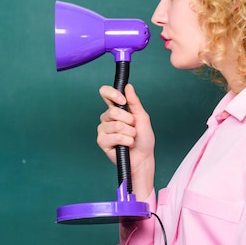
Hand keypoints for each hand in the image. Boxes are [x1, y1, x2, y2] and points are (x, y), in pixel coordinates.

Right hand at [97, 83, 154, 199]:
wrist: (143, 157)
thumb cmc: (143, 138)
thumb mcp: (142, 118)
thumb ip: (134, 102)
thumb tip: (128, 87)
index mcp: (116, 109)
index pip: (105, 93)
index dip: (112, 94)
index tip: (123, 100)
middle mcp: (107, 118)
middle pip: (113, 112)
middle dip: (129, 121)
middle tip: (133, 128)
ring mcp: (103, 130)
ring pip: (116, 125)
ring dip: (129, 133)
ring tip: (131, 138)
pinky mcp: (102, 141)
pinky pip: (115, 137)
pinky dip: (126, 141)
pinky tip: (127, 145)